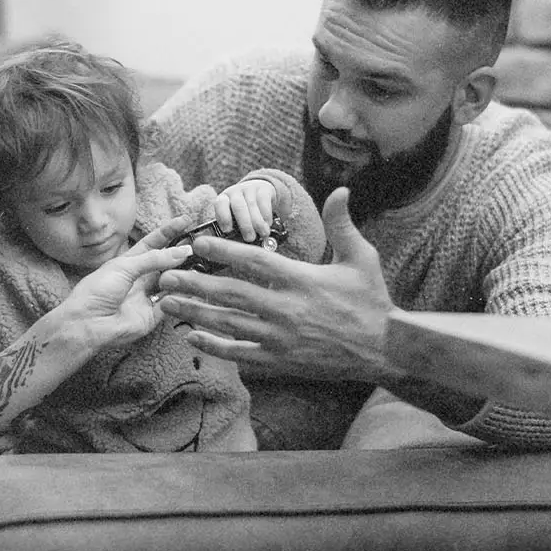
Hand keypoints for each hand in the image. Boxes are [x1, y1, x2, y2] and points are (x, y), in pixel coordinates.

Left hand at [46, 215, 194, 354]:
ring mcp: (147, 297)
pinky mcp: (153, 316)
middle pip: (165, 262)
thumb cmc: (97, 291)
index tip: (185, 220)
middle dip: (180, 253)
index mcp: (129, 263)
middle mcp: (140, 278)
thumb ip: (153, 259)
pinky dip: (182, 295)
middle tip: (199, 245)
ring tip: (199, 263)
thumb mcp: (124, 267)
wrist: (87, 323)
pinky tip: (193, 286)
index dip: (169, 232)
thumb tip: (181, 251)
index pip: (153, 243)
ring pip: (172, 282)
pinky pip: (172, 304)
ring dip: (183, 273)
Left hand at [155, 187, 397, 380]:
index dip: (224, 250)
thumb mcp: (362, 258)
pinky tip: (192, 337)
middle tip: (164, 275)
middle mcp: (286, 310)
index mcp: (302, 281)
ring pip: (228, 324)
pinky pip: (240, 353)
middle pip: (231, 294)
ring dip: (194, 312)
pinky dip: (215, 346)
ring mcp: (281, 338)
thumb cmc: (371, 301)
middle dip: (195, 283)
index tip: (197, 241)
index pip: (254, 262)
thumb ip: (343, 224)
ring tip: (166, 302)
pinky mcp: (280, 360)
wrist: (385, 351)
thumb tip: (340, 189)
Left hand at [213, 178, 275, 241]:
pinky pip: (264, 201)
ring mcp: (248, 189)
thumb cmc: (243, 211)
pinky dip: (266, 215)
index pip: (220, 204)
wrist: (259, 191)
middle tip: (250, 238)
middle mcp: (234, 192)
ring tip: (262, 234)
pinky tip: (268, 224)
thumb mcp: (234, 216)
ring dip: (257, 222)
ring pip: (252, 205)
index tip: (228, 231)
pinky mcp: (263, 189)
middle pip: (238, 206)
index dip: (223, 217)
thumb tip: (233, 248)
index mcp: (223, 200)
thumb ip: (232, 228)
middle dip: (244, 224)